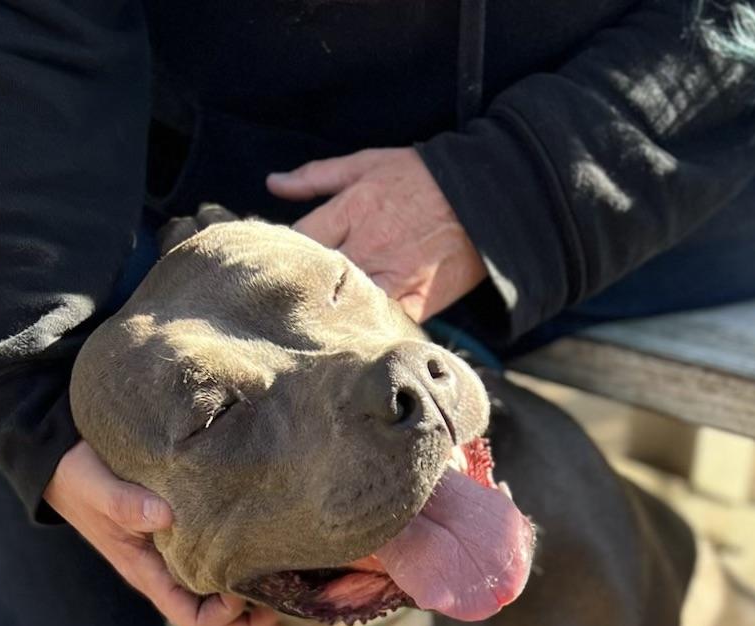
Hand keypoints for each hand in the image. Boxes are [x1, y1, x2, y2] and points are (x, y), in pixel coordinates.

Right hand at [44, 441, 278, 625]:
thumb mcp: (95, 486)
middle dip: (250, 622)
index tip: (244, 587)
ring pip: (219, 603)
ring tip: (283, 577)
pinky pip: (218, 570)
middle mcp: (165, 576)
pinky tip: (264, 548)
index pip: (194, 622)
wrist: (59, 458)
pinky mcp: (184, 539)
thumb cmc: (75, 475)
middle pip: (213, 625)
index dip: (226, 616)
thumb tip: (165, 516)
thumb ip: (125, 503)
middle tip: (285, 597)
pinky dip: (243, 569)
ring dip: (251, 599)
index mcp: (147, 574)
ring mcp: (174, 561)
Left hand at [267, 147, 485, 321]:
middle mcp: (366, 247)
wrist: (483, 198)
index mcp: (350, 211)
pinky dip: (366, 328)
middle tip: (284, 299)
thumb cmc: (423, 178)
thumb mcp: (367, 163)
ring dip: (328, 312)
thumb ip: (317, 176)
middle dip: (299, 287)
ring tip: (313, 322)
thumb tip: (272, 184)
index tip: (277, 263)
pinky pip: (382, 322)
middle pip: (315, 277)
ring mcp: (391, 277)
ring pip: (344, 304)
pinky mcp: (416, 302)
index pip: (298, 240)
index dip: (283, 254)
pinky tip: (352, 333)